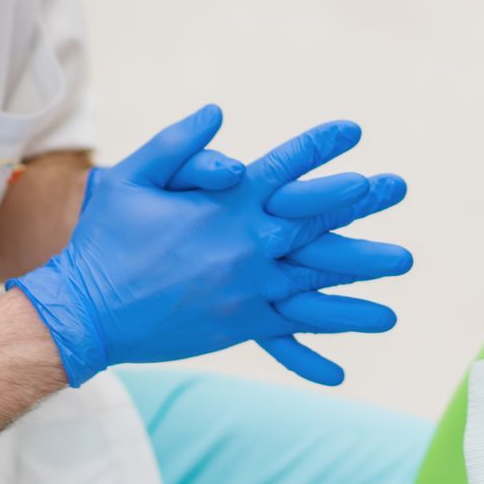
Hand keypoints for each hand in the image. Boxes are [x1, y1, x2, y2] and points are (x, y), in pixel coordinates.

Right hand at [9, 106, 412, 385]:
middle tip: (397, 187)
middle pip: (317, 222)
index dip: (320, 147)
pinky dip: (311, 353)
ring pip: (316, 285)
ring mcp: (247, 291)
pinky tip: (341, 371)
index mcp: (226, 206)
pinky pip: (285, 336)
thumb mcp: (132, 177)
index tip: (353, 132)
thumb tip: (219, 112)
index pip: (285, 169)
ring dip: (359, 282)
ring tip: (396, 280)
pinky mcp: (237, 326)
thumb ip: (178, 145)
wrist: (85, 311)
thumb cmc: (104, 238)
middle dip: (361, 203)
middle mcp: (247, 247)